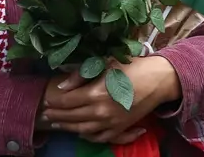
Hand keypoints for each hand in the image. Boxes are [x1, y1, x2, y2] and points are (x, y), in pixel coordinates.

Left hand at [41, 56, 180, 143]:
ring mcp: (112, 124)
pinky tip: (83, 134)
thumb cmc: (132, 67)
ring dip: (69, 128)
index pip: (67, 102)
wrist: (159, 80)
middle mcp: (101, 113)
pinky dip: (90, 138)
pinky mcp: (121, 128)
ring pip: (84, 131)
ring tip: (58, 125)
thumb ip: (81, 75)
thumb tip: (62, 85)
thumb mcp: (105, 64)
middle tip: (45, 115)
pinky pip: (102, 138)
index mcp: (95, 94)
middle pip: (72, 118)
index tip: (45, 101)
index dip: (54, 103)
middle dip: (57, 117)